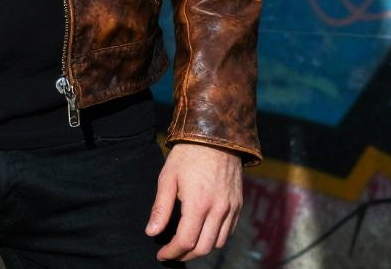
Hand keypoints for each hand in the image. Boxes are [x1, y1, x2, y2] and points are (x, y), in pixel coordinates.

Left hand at [145, 142, 242, 261]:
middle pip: (203, 247)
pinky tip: (203, 232)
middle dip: (185, 255)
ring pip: (218, 243)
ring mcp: (231, 208)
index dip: (172, 252)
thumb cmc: (187, 154)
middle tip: (171, 253)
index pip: (186, 241)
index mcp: (198, 203)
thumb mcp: (168, 177)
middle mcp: (218, 209)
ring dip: (201, 248)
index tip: (161, 254)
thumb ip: (161, 208)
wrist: (216, 135)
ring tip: (186, 244)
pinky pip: (229, 232)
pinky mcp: (238, 204)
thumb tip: (151, 232)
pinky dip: (216, 238)